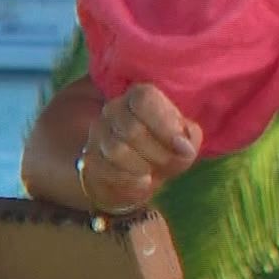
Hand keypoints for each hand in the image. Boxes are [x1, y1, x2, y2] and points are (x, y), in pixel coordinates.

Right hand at [81, 84, 201, 212]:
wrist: (140, 175)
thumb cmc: (166, 149)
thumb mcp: (186, 141)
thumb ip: (189, 138)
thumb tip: (182, 146)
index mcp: (140, 96)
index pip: (144, 100)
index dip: (164, 125)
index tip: (181, 146)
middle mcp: (114, 109)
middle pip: (132, 130)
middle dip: (158, 153)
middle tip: (171, 164)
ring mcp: (98, 133)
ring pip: (117, 150)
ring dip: (143, 167)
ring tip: (155, 172)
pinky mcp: (90, 158)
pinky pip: (106, 170)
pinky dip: (129, 180)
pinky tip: (142, 182)